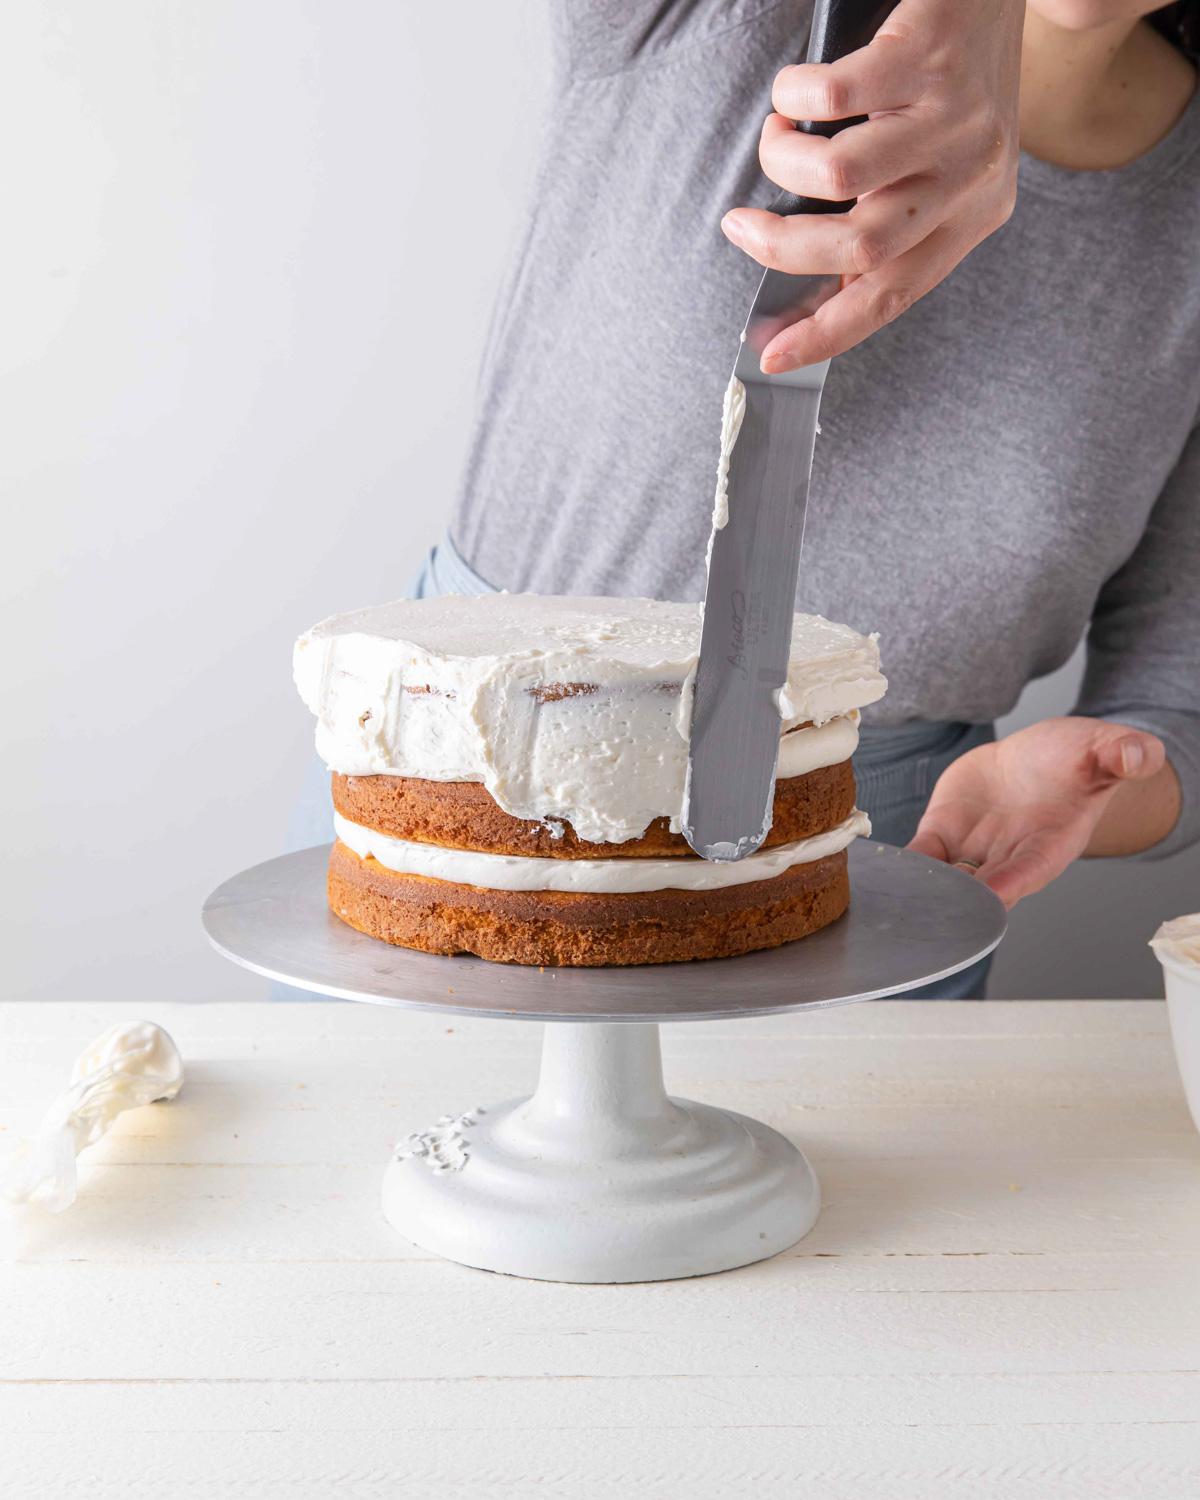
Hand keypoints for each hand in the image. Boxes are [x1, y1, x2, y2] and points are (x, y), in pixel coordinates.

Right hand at [722, 0, 1023, 372]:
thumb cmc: (957, 79)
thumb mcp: (942, 167)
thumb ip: (893, 221)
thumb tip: (815, 283)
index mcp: (975, 215)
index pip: (893, 296)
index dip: (826, 333)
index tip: (772, 354)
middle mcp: (970, 173)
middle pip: (859, 247)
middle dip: (783, 248)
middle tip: (743, 227)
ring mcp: (951, 114)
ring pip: (838, 176)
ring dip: (782, 164)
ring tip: (778, 140)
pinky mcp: (923, 55)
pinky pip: (829, 98)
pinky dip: (790, 100)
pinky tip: (792, 93)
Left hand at [908, 718, 1179, 908]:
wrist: (1042, 759)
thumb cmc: (1077, 761)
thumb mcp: (1102, 750)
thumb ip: (1120, 754)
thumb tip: (1142, 752)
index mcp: (1050, 844)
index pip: (1027, 872)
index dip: (1005, 887)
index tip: (982, 899)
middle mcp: (1008, 857)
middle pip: (978, 888)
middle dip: (953, 901)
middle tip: (923, 912)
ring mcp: (973, 850)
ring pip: (943, 878)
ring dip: (920, 889)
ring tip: (891, 897)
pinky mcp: (944, 834)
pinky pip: (919, 855)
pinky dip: (900, 865)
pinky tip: (877, 872)